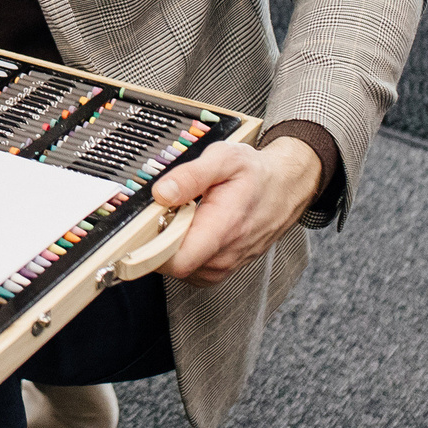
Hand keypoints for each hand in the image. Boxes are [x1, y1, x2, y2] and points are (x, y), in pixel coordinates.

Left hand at [149, 136, 322, 286]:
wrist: (286, 188)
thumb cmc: (256, 174)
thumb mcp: (224, 159)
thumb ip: (191, 175)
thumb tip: (161, 193)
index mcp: (222, 229)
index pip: (175, 261)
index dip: (150, 247)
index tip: (142, 226)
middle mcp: (224, 255)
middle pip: (170, 265)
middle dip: (157, 241)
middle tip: (162, 212)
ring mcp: (224, 266)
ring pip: (180, 269)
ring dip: (170, 247)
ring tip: (180, 217)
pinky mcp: (222, 269)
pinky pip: (192, 269)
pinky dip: (184, 252)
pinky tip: (189, 229)